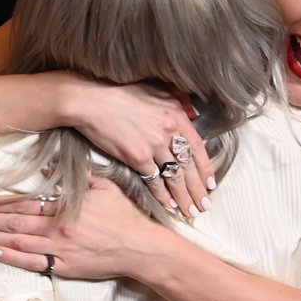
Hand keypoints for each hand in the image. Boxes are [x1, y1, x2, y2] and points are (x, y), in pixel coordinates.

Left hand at [0, 175, 165, 280]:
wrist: (141, 248)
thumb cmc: (124, 216)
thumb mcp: (104, 187)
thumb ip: (76, 179)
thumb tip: (47, 173)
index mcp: (65, 208)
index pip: (23, 204)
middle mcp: (58, 229)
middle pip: (13, 224)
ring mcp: (60, 250)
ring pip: (18, 243)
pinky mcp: (65, 267)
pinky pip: (33, 263)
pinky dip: (12, 259)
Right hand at [67, 79, 214, 216]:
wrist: (90, 100)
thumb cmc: (118, 92)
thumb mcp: (155, 89)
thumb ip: (176, 100)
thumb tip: (192, 111)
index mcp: (176, 114)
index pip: (198, 147)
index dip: (206, 168)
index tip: (210, 183)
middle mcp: (169, 130)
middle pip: (189, 166)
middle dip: (199, 189)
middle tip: (205, 205)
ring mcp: (154, 145)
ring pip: (175, 177)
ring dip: (184, 197)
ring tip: (191, 211)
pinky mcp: (137, 157)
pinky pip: (154, 181)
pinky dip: (163, 195)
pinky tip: (169, 205)